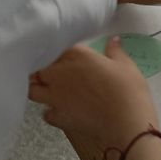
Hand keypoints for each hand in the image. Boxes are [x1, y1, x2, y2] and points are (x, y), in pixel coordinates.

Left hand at [29, 38, 160, 147]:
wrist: (125, 120)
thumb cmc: (128, 88)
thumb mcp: (125, 65)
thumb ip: (115, 50)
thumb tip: (113, 39)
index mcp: (76, 54)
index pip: (56, 48)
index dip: (58, 53)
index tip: (65, 57)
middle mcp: (59, 72)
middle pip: (38, 68)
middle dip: (43, 70)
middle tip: (54, 74)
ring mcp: (55, 96)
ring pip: (33, 90)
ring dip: (39, 90)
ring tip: (50, 92)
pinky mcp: (57, 116)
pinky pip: (45, 114)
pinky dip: (51, 113)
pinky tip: (61, 112)